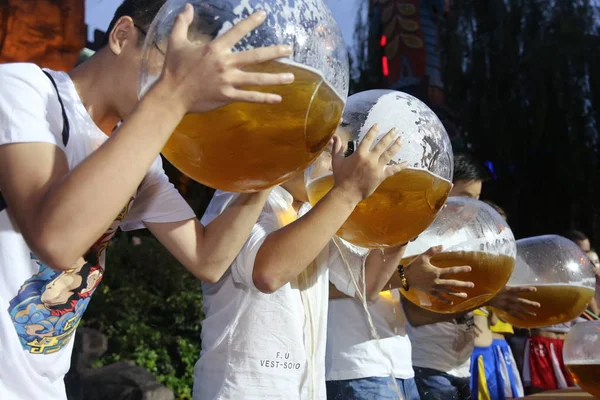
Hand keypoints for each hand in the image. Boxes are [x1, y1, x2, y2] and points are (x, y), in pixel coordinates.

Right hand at [158, 5, 294, 113]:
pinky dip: (264, 98)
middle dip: (274, 52)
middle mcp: (225, 63)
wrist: (171, 94)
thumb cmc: (173, 68)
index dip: (251, 22)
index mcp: (215, 49)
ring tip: (291, 77)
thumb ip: (182, 23)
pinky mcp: (227, 96)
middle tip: (289, 49)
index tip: (263, 15)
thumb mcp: (176, 42)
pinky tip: (278, 98)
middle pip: (255, 56)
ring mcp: (228, 81)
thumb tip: (187, 6)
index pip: (237, 32)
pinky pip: (249, 97)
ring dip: (276, 78)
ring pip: (257, 78)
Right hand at [331, 124, 405, 203]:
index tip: (379, 125)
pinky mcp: (381, 176)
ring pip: (389, 154)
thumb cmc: (341, 177)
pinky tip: (407, 162)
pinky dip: (401, 166)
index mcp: (360, 154)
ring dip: (396, 146)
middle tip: (396, 129)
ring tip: (401, 139)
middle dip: (390, 135)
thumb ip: (337, 148)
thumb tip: (335, 136)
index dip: (373, 131)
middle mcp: (370, 158)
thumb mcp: (337, 161)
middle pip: (382, 144)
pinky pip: (393, 170)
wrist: (347, 192)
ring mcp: (377, 167)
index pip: (368, 139)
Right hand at [404, 246, 473, 303]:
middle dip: (463, 284)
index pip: (451, 270)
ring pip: (448, 291)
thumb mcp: (423, 256)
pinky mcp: (430, 292)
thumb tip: (443, 246)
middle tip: (472, 285)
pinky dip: (445, 300)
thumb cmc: (415, 266)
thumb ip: (433, 250)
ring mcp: (434, 287)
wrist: (406, 276)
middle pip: (452, 283)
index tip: (469, 269)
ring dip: (457, 293)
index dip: (461, 269)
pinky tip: (451, 302)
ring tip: (465, 295)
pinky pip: (439, 297)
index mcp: (436, 271)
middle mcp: (437, 280)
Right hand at [487, 286, 540, 319]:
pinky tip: (524, 319)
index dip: (527, 289)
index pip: (519, 289)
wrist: (484, 297)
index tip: (535, 289)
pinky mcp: (505, 309)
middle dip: (530, 304)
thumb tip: (512, 280)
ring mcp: (507, 305)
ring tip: (534, 314)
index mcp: (508, 290)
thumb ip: (507, 284)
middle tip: (538, 305)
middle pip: (521, 301)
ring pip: (519, 309)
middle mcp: (509, 298)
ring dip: (527, 312)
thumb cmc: (492, 288)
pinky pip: (513, 314)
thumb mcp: (499, 284)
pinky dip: (518, 316)